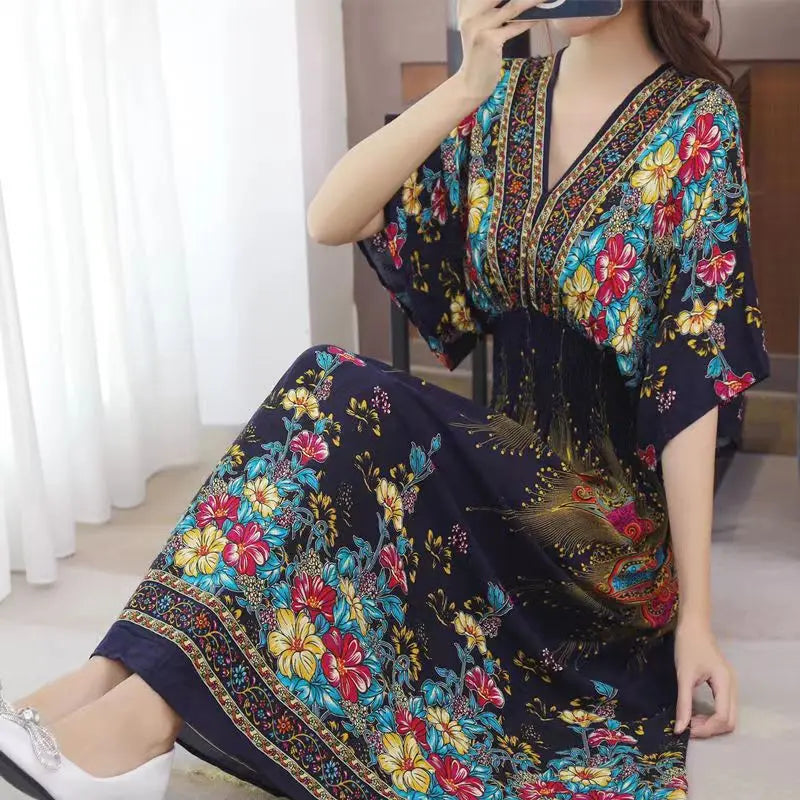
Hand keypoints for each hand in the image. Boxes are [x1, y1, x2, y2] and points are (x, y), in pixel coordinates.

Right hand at [455, 0, 544, 102]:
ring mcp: (479, 27)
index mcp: (467, 8)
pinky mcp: (489, 40)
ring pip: (512, 7)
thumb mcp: (482, 29)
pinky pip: (514, 26)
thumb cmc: (480, 56)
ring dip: (531, 1)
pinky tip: (540, 17)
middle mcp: (470, 14)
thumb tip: (517, 2)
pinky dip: (529, 21)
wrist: (471, 84)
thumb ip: (493, 12)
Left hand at [674, 619, 736, 737]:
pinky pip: (724, 707)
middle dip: (710, 729)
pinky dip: (712, 715)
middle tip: (688, 727)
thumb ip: (683, 703)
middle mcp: (733, 686)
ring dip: (711, 723)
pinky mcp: (725, 683)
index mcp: (725, 683)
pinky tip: (696, 713)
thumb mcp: (684, 675)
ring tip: (691, 721)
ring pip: (729, 716)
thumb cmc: (688, 646)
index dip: (705, 729)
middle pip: (730, 722)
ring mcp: (731, 685)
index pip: (723, 718)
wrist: (694, 626)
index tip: (686, 730)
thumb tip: (680, 728)